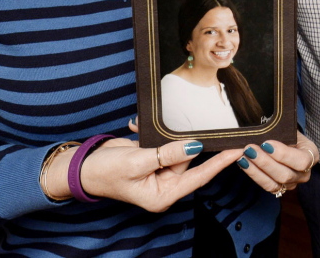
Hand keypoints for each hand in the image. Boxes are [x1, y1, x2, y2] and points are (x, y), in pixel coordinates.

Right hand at [46, 137, 241, 212]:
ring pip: (176, 147)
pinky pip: (162, 142)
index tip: (237, 151)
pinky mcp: (153, 158)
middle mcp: (165, 184)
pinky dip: (151, 132)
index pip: (199, 177)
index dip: (219, 163)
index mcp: (163, 195)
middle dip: (189, 140)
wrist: (82, 167)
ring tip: (144, 131)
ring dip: (163, 135)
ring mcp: (159, 170)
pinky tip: (136, 128)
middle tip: (207, 124)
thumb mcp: (137, 162)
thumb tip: (194, 146)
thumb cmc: (106, 172)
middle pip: (189, 160)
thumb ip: (167, 154)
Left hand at [235, 132, 318, 194]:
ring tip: (244, 156)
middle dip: (265, 162)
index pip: (302, 161)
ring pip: (275, 183)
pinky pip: (266, 186)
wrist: (285, 139)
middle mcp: (304, 173)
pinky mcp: (279, 188)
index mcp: (312, 155)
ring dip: (257, 169)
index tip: (266, 143)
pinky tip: (243, 162)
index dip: (283, 154)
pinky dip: (254, 174)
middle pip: (286, 175)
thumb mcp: (288, 127)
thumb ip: (279, 129)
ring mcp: (292, 183)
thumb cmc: (287, 132)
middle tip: (249, 148)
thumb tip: (261, 128)